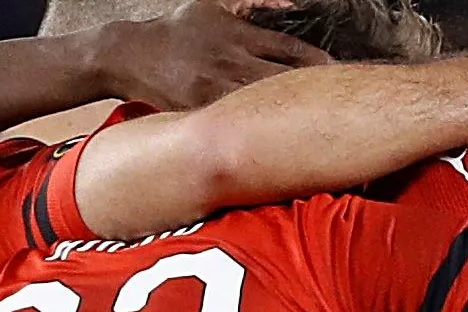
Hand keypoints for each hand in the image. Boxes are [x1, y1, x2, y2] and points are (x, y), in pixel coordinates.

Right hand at [91, 1, 329, 110]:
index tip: (338, 72)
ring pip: (261, 105)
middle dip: (310, 92)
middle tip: (335, 102)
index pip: (290, 48)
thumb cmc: (175, 29)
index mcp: (238, 35)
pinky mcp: (199, 111)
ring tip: (313, 126)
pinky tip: (272, 141)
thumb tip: (291, 3)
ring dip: (287, 115)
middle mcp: (230, 61)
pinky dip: (254, 132)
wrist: (130, 53)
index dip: (318, 62)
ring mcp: (214, 88)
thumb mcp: (214, 4)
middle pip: (283, 80)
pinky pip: (232, 124)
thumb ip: (253, 3)